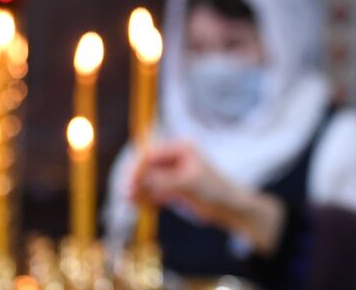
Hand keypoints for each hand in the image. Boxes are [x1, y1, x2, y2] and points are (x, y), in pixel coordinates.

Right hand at [135, 141, 285, 255]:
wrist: (229, 208)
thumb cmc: (213, 190)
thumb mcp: (186, 185)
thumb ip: (161, 182)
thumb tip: (137, 180)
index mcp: (181, 148)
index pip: (151, 154)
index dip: (137, 168)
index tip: (128, 183)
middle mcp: (175, 158)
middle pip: (147, 167)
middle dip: (136, 180)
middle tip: (126, 195)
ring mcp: (173, 173)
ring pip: (148, 180)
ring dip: (138, 190)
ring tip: (130, 202)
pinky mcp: (172, 188)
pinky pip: (153, 191)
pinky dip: (146, 197)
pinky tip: (140, 205)